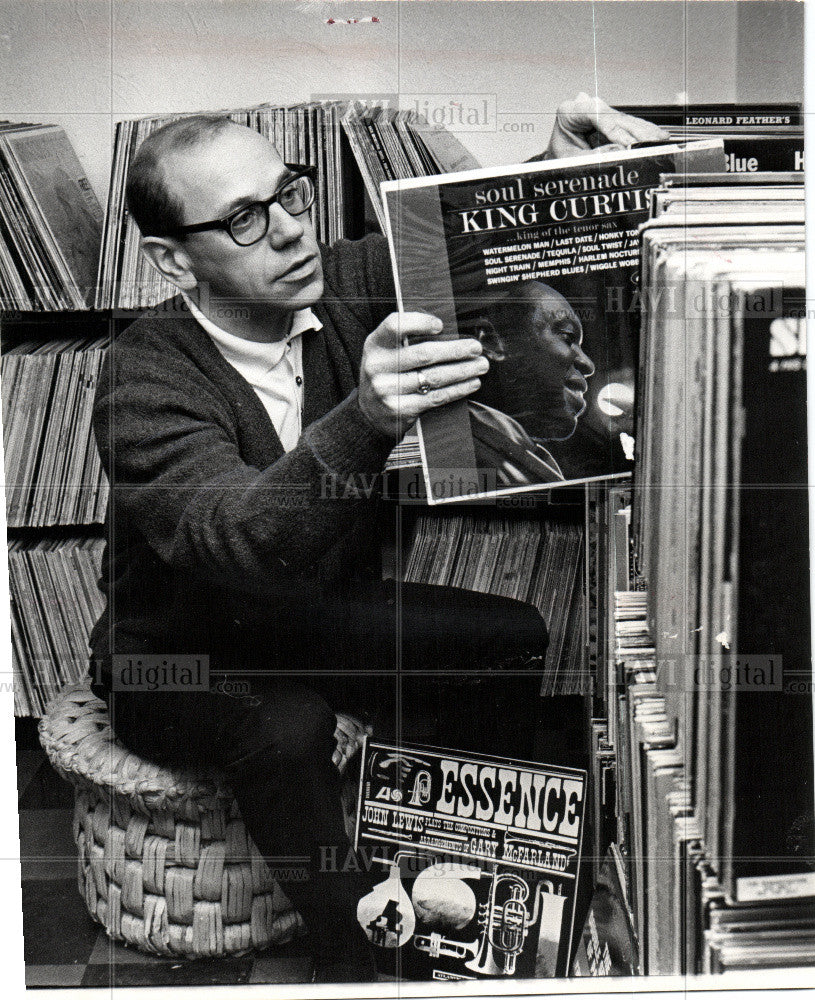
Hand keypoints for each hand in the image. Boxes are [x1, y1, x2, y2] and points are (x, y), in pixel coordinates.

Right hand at [358, 312, 488, 438]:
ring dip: (462, 371)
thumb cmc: (387, 375)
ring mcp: (388, 390)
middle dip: (455, 350)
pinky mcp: (400, 410)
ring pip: (434, 377)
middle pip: (423, 354)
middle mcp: (378, 367)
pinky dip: (457, 390)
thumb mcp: (386, 353)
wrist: (369, 414)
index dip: (419, 322)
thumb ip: (406, 339)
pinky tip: (471, 384)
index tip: (440, 325)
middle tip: (475, 348)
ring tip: (480, 366)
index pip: (394, 325)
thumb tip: (448, 331)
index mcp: (375, 345)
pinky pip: (435, 397)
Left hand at [543, 92, 669, 159]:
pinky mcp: (610, 123)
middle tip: (649, 142)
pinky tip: (657, 137)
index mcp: (569, 112)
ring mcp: (599, 114)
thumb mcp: (571, 161)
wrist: (557, 164)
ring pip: (625, 120)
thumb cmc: (559, 161)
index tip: (627, 143)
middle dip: (634, 131)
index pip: (594, 112)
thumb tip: (619, 150)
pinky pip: (629, 126)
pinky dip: (643, 133)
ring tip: (659, 140)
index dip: (613, 128)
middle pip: (613, 116)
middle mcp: (585, 108)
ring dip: (644, 131)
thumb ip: (592, 157)